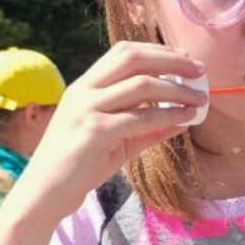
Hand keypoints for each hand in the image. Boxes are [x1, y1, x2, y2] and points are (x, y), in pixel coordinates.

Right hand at [16, 41, 206, 219]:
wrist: (44, 193)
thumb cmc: (80, 166)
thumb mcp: (117, 140)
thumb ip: (148, 127)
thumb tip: (184, 118)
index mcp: (86, 85)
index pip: (123, 52)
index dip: (158, 50)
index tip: (185, 59)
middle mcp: (84, 90)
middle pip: (133, 58)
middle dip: (171, 61)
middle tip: (200, 71)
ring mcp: (87, 109)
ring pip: (140, 85)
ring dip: (177, 90)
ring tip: (200, 99)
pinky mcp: (93, 132)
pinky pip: (139, 118)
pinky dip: (168, 114)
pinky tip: (185, 118)